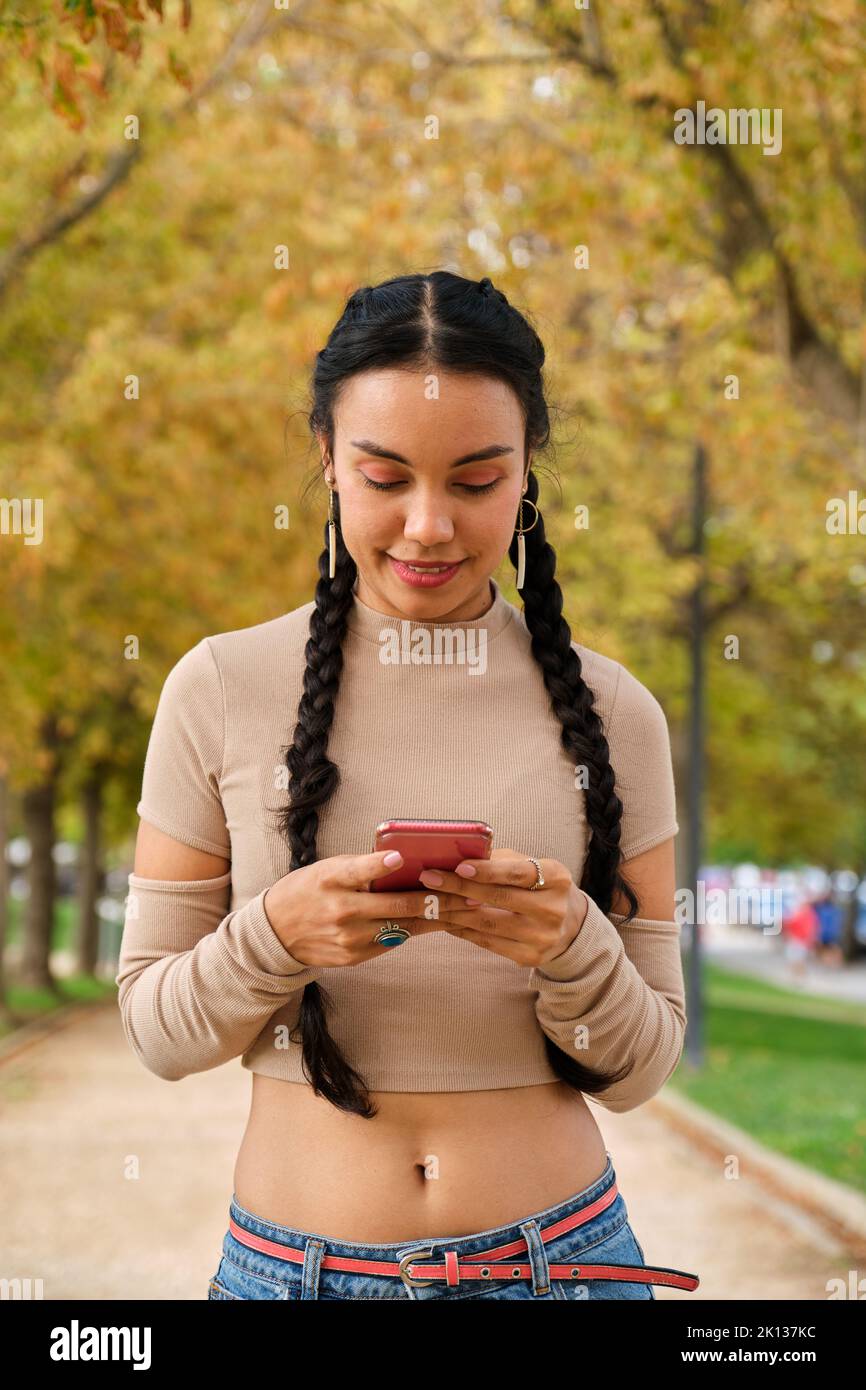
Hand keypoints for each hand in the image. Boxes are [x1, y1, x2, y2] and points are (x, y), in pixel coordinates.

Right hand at [262, 849, 467, 966]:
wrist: (276, 933)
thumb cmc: (307, 891)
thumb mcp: (328, 869)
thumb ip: (362, 868)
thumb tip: (403, 863)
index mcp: (331, 880)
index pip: (359, 870)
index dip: (380, 864)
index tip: (400, 857)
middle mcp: (341, 910)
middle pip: (397, 906)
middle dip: (438, 899)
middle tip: (467, 892)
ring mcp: (348, 938)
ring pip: (402, 928)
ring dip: (436, 919)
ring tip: (465, 909)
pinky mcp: (353, 957)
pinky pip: (391, 942)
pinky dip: (414, 931)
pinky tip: (437, 923)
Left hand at [417, 847, 588, 966]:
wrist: (568, 924)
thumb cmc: (537, 885)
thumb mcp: (527, 865)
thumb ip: (498, 861)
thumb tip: (455, 858)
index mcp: (556, 877)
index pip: (518, 873)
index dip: (488, 870)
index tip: (458, 866)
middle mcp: (553, 909)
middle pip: (499, 899)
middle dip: (459, 887)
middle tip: (429, 879)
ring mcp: (542, 937)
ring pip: (488, 924)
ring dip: (453, 911)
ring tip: (427, 900)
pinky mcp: (530, 957)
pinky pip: (487, 943)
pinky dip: (462, 930)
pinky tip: (444, 919)